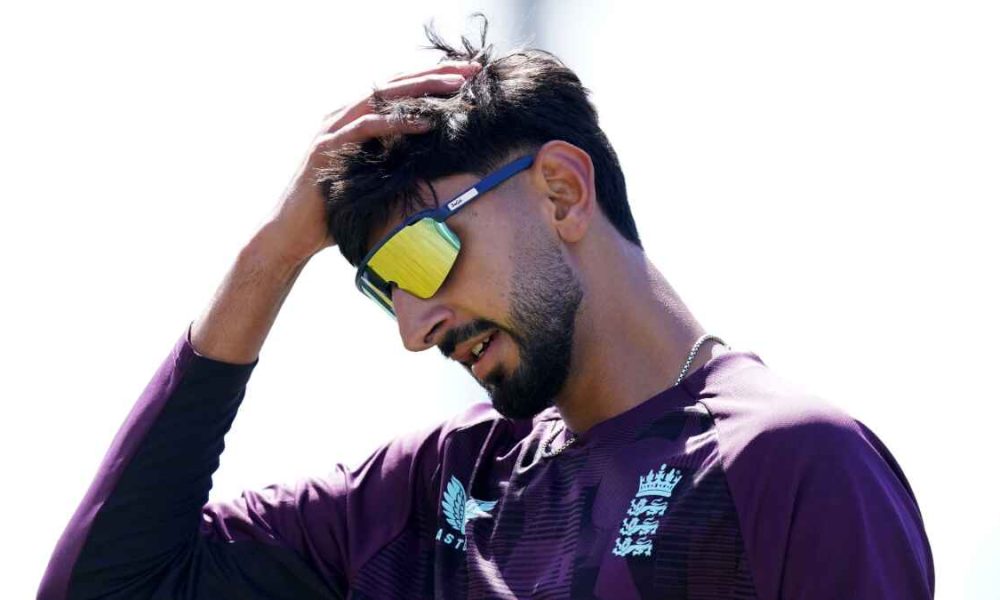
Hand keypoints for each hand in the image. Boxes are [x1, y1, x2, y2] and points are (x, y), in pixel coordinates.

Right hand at [264, 61, 481, 263]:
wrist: (293, 233)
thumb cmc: (337, 210)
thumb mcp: (374, 179)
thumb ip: (395, 163)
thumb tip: (437, 166)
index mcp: (355, 119)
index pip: (398, 90)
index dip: (432, 79)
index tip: (469, 76)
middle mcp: (343, 116)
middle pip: (394, 85)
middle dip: (434, 75)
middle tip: (471, 70)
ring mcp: (333, 128)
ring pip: (382, 97)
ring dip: (422, 89)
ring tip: (456, 86)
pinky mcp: (327, 147)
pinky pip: (368, 128)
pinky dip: (398, 123)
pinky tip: (426, 122)